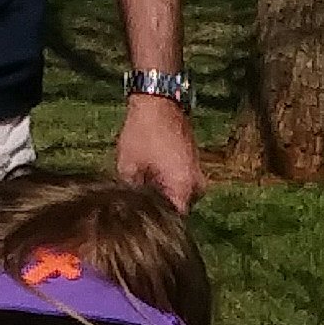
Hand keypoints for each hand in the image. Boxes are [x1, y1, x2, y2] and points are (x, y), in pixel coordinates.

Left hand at [117, 93, 203, 212]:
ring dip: (161, 196)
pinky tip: (148, 179)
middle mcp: (196, 185)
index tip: (139, 223)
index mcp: (183, 189)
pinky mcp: (192, 162)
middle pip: (176, 210)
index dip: (154, 225)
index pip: (172, 222)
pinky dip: (166, 183)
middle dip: (158, 210)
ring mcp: (197, 173)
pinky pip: (180, 182)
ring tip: (139, 192)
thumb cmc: (144, 132)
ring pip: (178, 196)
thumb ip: (131, 195)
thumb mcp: (128, 168)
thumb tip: (127, 211)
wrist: (159, 99)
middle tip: (136, 209)